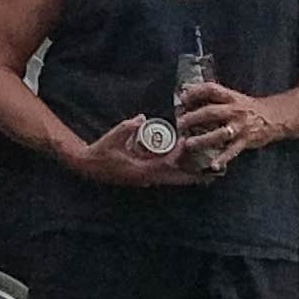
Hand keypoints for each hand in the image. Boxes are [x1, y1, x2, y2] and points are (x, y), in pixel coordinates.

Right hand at [71, 116, 206, 186]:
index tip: (185, 141)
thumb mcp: (112, 137)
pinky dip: (174, 173)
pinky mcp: (142, 177)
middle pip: (173, 179)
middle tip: (211, 175)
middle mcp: (145, 178)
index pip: (164, 164)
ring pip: (170, 180)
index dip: (177, 153)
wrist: (88, 166)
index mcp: (140, 170)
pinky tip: (182, 168)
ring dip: (185, 176)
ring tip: (203, 174)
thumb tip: (142, 118)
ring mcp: (143, 180)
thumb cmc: (100, 152)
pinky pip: (163, 176)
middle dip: (192, 177)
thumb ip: (127, 127)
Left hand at [172, 79, 283, 169]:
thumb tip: (189, 98)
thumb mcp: (233, 98)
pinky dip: (223, 158)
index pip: (211, 90)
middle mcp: (235, 110)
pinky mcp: (245, 141)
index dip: (196, 92)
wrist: (273, 117)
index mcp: (231, 97)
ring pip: (219, 133)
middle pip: (211, 112)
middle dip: (193, 118)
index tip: (183, 98)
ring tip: (189, 143)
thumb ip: (215, 99)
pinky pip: (232, 151)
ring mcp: (240, 126)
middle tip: (181, 123)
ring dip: (203, 139)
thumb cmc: (248, 108)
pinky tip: (213, 165)